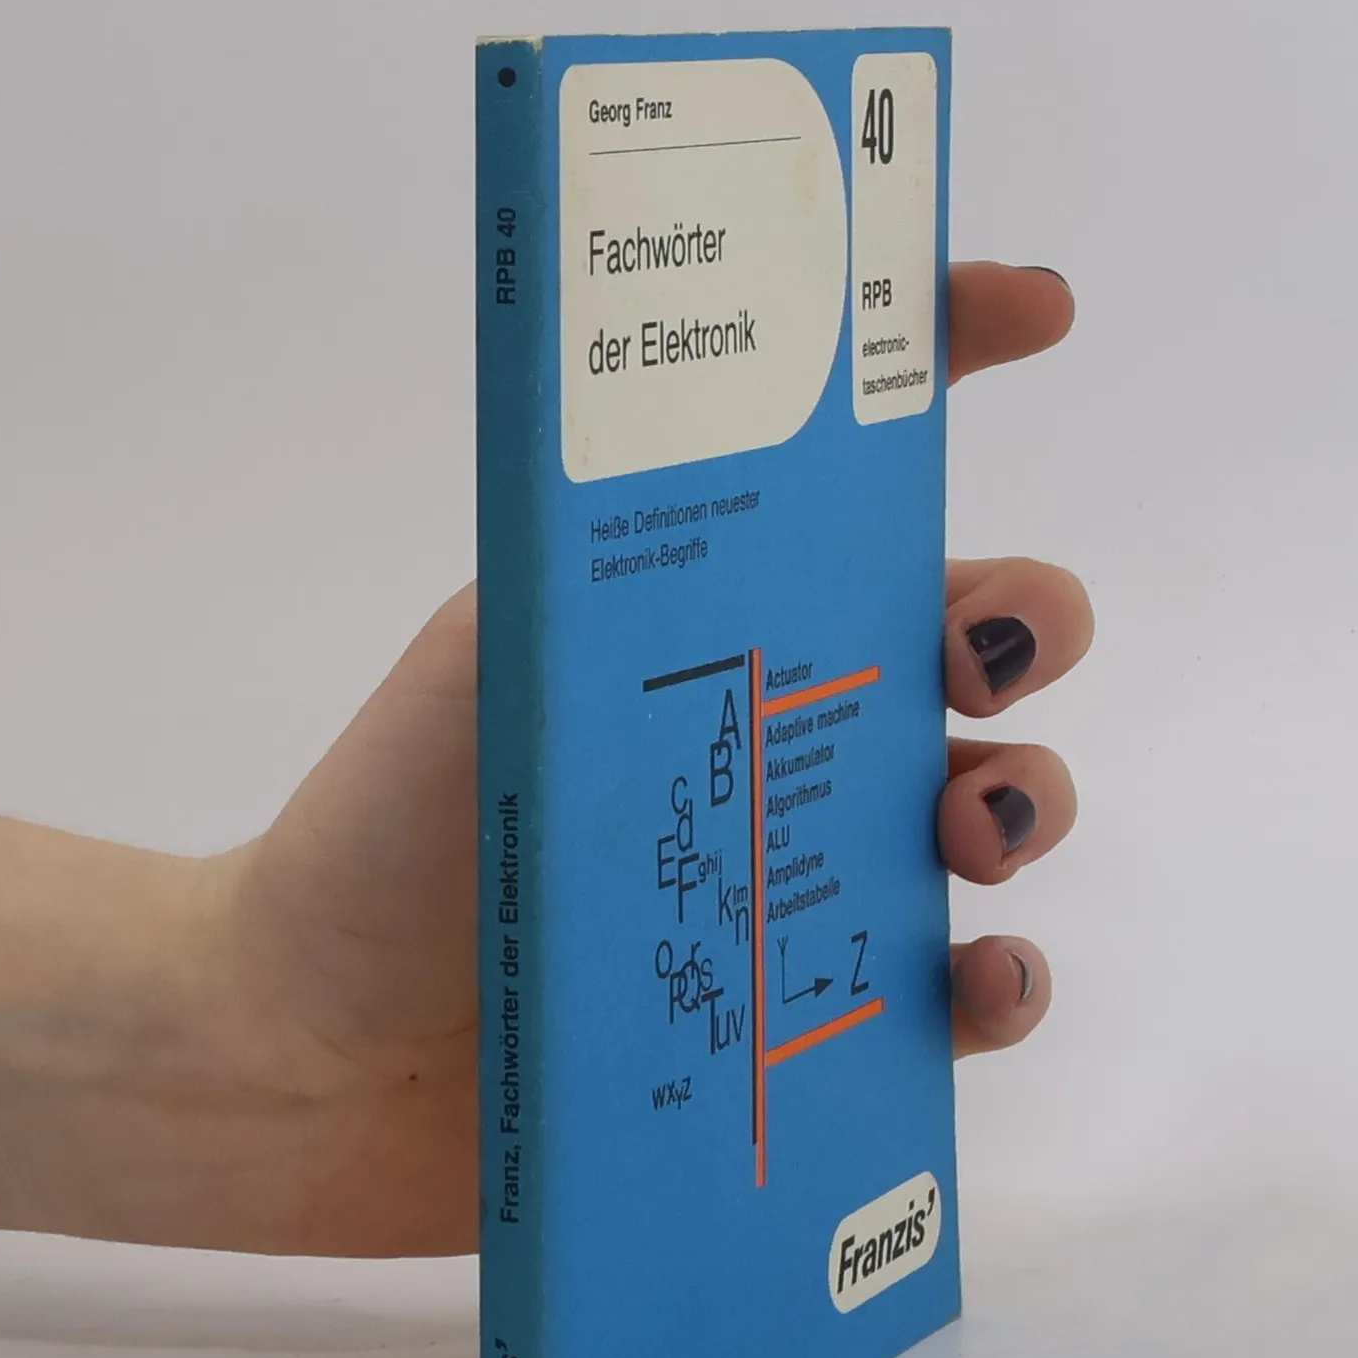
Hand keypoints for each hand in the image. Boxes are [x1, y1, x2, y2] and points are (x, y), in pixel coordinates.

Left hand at [214, 262, 1089, 1253]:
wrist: (321, 1049)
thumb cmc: (393, 831)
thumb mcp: (495, 649)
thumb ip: (618, 552)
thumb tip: (742, 420)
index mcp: (719, 618)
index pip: (857, 478)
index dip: (950, 363)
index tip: (1036, 309)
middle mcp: (787, 735)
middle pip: (973, 652)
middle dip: (1026, 627)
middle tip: (973, 663)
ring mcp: (812, 877)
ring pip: (996, 810)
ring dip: (1028, 801)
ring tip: (968, 831)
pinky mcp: (819, 1023)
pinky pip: (960, 1001)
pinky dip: (1005, 988)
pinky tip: (979, 981)